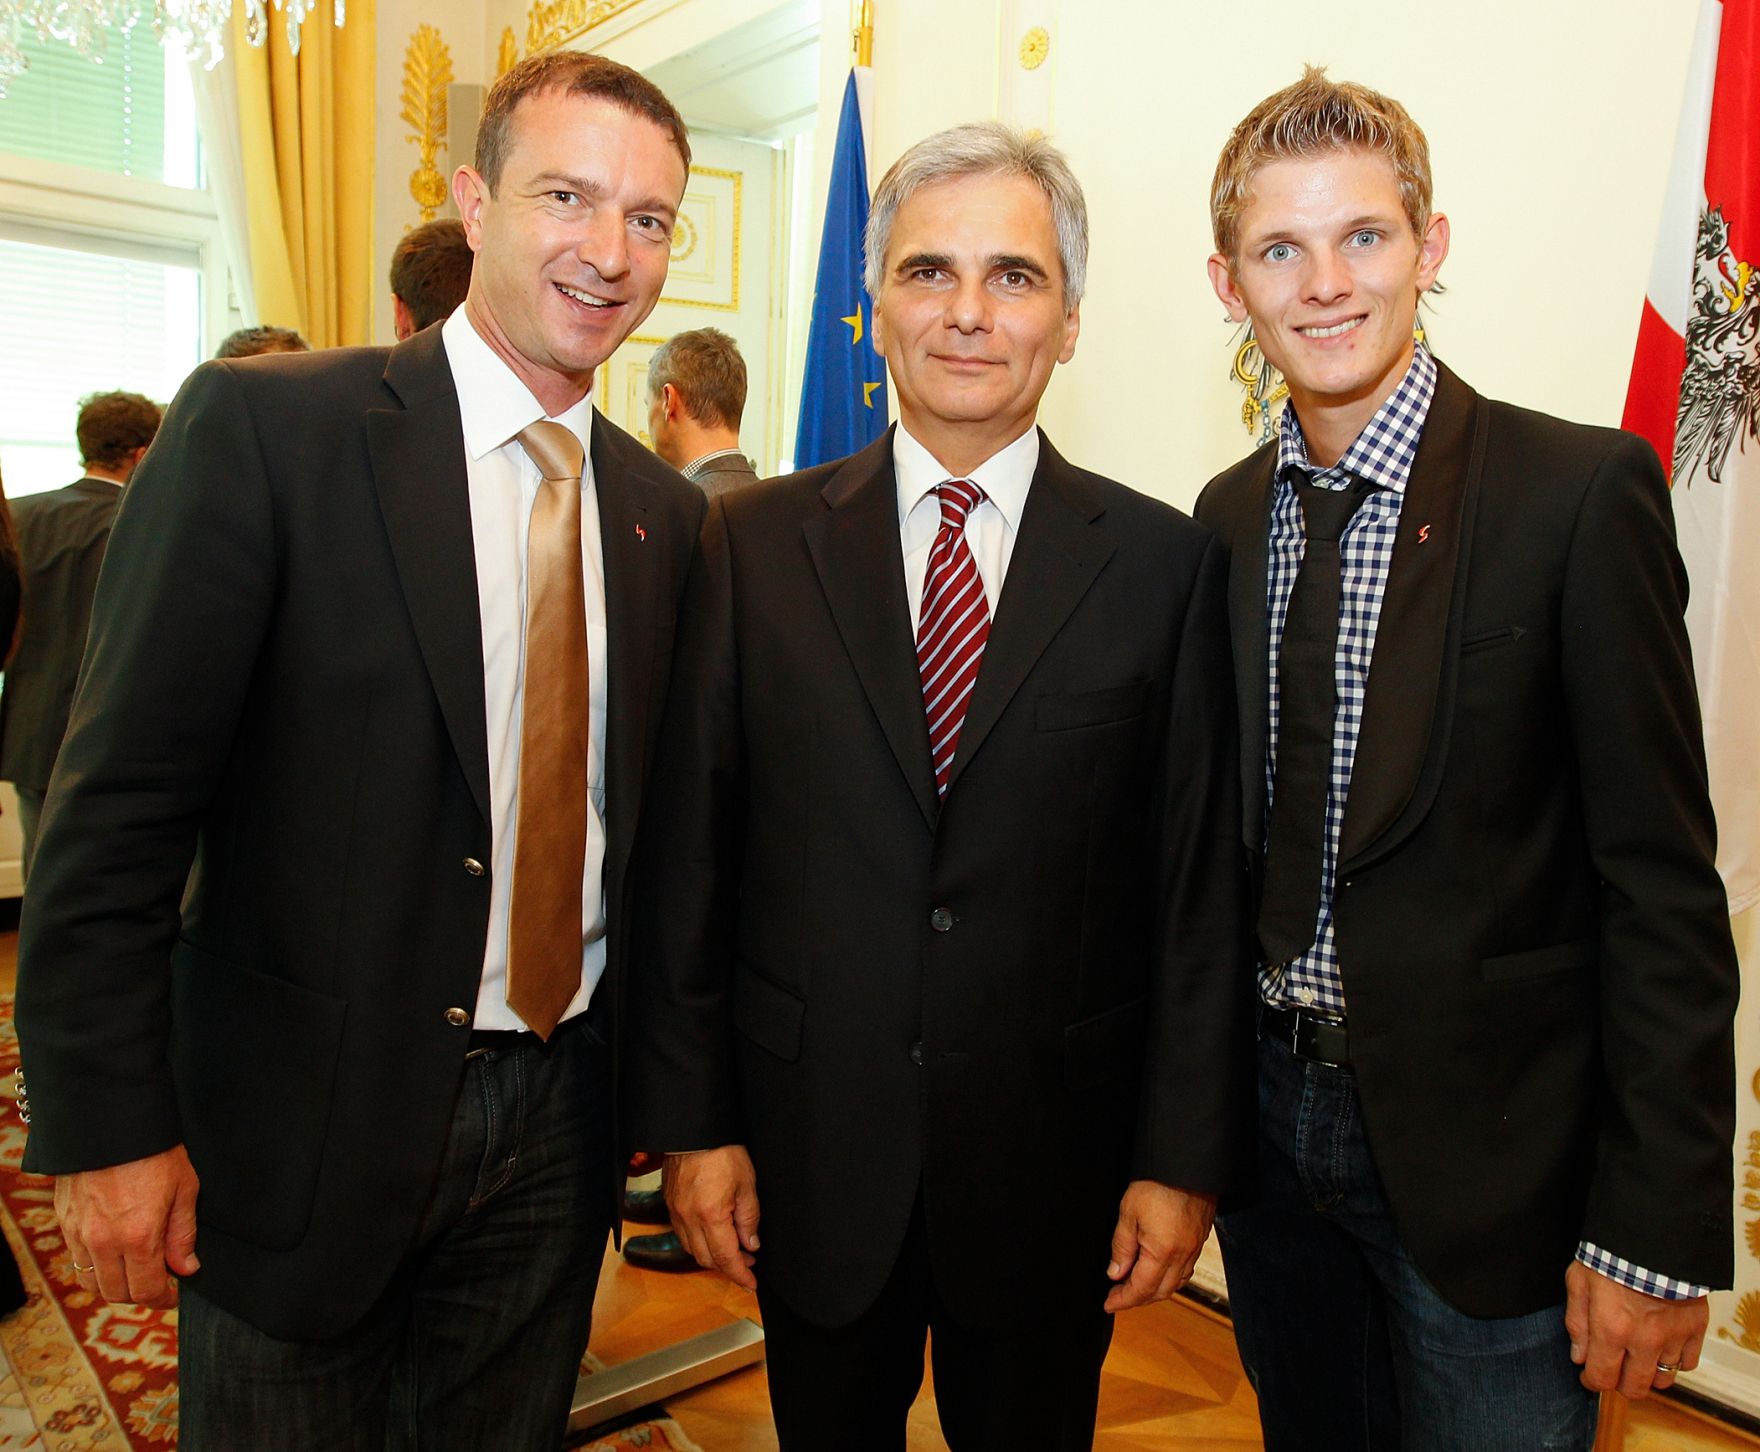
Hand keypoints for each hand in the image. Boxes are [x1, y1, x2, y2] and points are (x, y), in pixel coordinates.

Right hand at [55, 1144, 199, 1309]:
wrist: (112, 1121)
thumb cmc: (156, 1151)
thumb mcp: (185, 1189)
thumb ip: (183, 1234)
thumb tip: (186, 1268)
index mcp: (139, 1237)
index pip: (146, 1290)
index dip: (162, 1297)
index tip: (173, 1293)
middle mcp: (103, 1242)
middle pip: (116, 1293)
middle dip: (139, 1294)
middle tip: (157, 1282)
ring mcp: (79, 1234)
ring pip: (91, 1282)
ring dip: (113, 1284)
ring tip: (134, 1270)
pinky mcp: (64, 1222)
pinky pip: (76, 1260)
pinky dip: (94, 1266)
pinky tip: (113, 1252)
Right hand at [662, 1145, 759, 1290]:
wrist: (695, 1130)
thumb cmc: (723, 1151)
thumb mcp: (747, 1184)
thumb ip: (749, 1218)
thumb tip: (751, 1245)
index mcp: (710, 1215)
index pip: (726, 1257)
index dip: (740, 1274)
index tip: (751, 1283)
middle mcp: (688, 1218)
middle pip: (706, 1259)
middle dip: (728, 1266)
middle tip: (748, 1262)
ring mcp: (676, 1212)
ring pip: (691, 1249)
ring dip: (712, 1256)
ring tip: (733, 1249)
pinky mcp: (670, 1203)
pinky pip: (682, 1234)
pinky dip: (697, 1242)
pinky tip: (712, 1235)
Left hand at [1103, 1180, 1216, 1312]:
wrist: (1186, 1163)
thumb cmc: (1156, 1183)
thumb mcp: (1128, 1212)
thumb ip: (1122, 1247)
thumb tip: (1115, 1273)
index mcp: (1162, 1252)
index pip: (1141, 1289)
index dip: (1123, 1300)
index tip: (1109, 1304)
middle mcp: (1182, 1256)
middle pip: (1160, 1292)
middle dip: (1138, 1299)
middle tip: (1118, 1296)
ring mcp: (1194, 1248)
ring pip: (1176, 1284)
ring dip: (1155, 1290)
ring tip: (1135, 1286)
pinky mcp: (1199, 1239)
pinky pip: (1186, 1270)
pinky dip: (1171, 1278)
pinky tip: (1159, 1271)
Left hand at [1565, 1259, 1707, 1397]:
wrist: (1652, 1233)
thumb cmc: (1609, 1253)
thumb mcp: (1578, 1280)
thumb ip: (1576, 1322)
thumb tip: (1579, 1357)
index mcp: (1611, 1329)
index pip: (1601, 1378)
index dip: (1591, 1381)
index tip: (1589, 1375)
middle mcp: (1643, 1340)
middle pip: (1634, 1387)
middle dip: (1619, 1383)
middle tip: (1614, 1368)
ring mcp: (1673, 1336)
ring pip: (1662, 1379)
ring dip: (1647, 1373)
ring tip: (1637, 1357)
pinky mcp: (1695, 1328)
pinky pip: (1688, 1363)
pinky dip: (1675, 1361)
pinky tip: (1662, 1346)